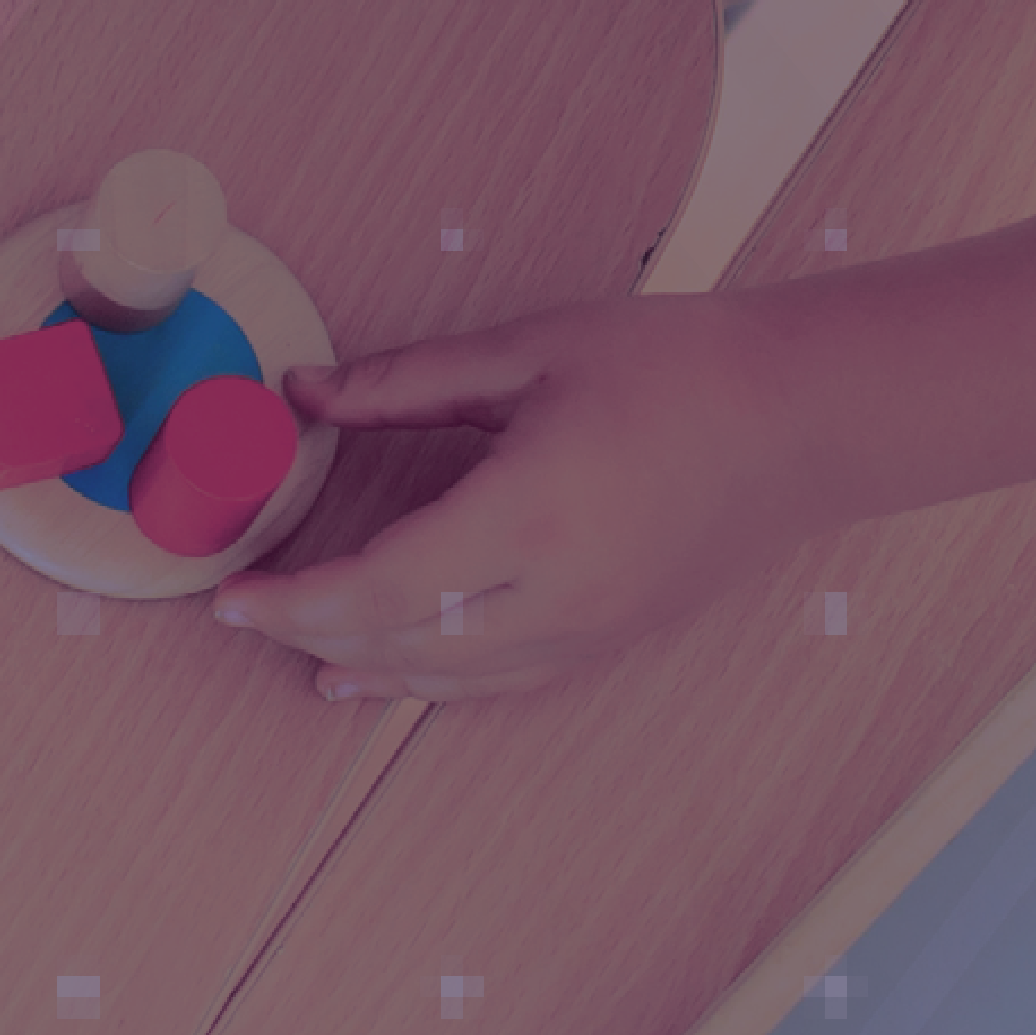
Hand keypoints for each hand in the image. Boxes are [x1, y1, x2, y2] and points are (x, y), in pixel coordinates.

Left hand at [211, 291, 849, 698]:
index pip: (377, 589)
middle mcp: (558, 596)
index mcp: (526, 519)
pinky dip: (441, 682)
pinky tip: (403, 674)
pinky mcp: (617, 637)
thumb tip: (305, 392)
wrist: (804, 418)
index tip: (231, 599)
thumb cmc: (674, 367)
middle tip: (247, 616)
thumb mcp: (527, 352)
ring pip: (455, 679)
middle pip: (404, 646)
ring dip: (372, 672)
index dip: (293, 602)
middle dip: (314, 635)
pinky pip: (507, 679)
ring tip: (309, 660)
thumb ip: (404, 383)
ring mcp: (592, 629)